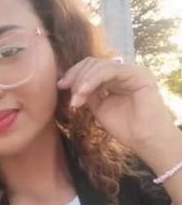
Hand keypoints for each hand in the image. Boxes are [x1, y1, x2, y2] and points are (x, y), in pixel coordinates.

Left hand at [57, 56, 175, 155]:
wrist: (144, 140)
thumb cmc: (124, 127)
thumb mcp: (98, 106)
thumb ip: (87, 92)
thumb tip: (69, 83)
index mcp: (112, 77)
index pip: (89, 67)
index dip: (73, 74)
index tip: (60, 86)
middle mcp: (122, 71)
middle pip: (92, 63)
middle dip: (75, 76)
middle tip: (66, 92)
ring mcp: (131, 71)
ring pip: (99, 65)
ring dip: (82, 80)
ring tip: (76, 99)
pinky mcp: (138, 74)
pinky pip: (111, 70)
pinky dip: (93, 80)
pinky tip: (83, 92)